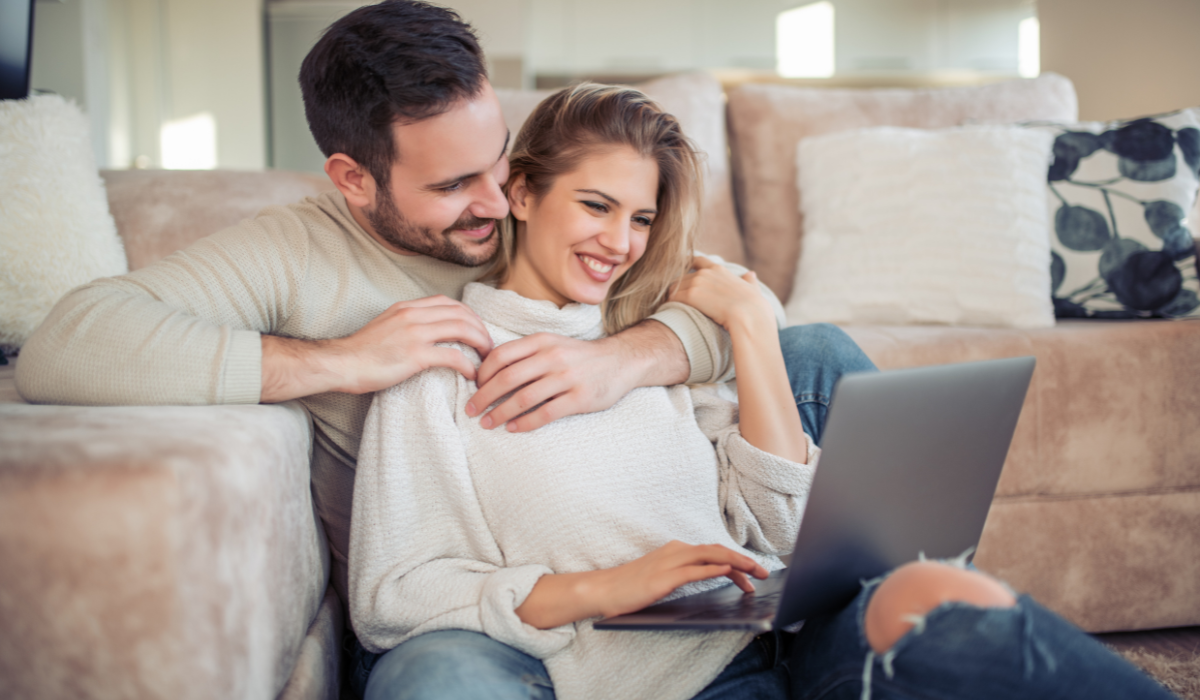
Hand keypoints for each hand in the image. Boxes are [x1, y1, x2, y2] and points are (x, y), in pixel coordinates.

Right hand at [333, 296, 493, 392]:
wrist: (340, 363)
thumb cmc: (361, 351)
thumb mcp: (386, 325)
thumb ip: (407, 322)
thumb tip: (427, 330)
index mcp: (407, 307)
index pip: (449, 302)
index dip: (469, 315)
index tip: (477, 329)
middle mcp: (413, 315)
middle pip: (461, 314)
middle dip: (480, 329)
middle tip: (488, 346)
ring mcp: (414, 334)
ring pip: (462, 329)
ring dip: (480, 343)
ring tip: (487, 358)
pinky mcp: (414, 355)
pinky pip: (452, 356)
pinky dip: (468, 365)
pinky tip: (471, 374)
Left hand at [467, 332, 641, 431]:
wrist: (620, 361)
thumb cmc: (578, 356)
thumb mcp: (552, 344)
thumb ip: (525, 354)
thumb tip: (489, 372)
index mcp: (541, 341)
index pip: (501, 355)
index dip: (482, 373)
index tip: (474, 387)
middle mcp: (552, 357)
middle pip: (507, 378)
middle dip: (484, 397)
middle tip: (470, 410)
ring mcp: (567, 378)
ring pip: (524, 398)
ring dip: (500, 414)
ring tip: (487, 423)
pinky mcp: (579, 398)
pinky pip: (545, 413)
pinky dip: (525, 423)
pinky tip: (513, 429)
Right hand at [593, 541, 769, 618]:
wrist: (603, 589)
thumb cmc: (631, 587)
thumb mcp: (662, 577)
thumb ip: (684, 574)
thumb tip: (709, 577)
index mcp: (676, 551)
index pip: (714, 552)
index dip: (736, 561)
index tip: (753, 574)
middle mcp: (675, 552)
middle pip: (717, 550)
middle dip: (744, 561)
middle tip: (764, 573)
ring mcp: (669, 563)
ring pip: (710, 556)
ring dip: (736, 563)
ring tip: (754, 572)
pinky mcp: (663, 578)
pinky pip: (693, 571)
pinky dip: (712, 568)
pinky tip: (727, 570)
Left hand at [668, 256, 775, 333]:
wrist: (749, 316)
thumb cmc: (753, 307)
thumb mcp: (753, 289)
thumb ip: (749, 281)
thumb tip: (751, 274)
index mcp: (719, 270)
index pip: (698, 260)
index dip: (687, 263)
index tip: (681, 269)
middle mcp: (706, 273)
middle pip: (682, 277)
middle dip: (679, 288)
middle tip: (676, 300)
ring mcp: (697, 282)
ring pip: (675, 287)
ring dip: (673, 297)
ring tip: (672, 307)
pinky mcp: (691, 295)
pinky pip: (673, 298)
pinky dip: (670, 304)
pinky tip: (670, 311)